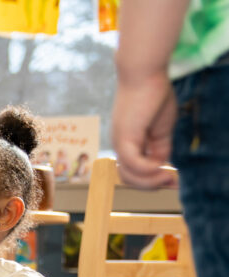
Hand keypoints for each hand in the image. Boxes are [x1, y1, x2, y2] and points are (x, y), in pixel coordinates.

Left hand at [112, 73, 178, 188]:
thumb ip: (160, 147)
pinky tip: (161, 166)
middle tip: (172, 182)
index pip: (134, 172)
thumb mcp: (161, 128)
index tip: (173, 181)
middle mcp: (120, 146)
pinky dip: (147, 169)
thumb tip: (160, 166)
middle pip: (129, 179)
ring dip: (150, 182)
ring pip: (128, 176)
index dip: (152, 181)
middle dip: (151, 186)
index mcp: (128, 144)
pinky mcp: (124, 136)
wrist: (144, 73)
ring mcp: (120, 142)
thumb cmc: (154, 95)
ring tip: (168, 176)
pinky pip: (132, 163)